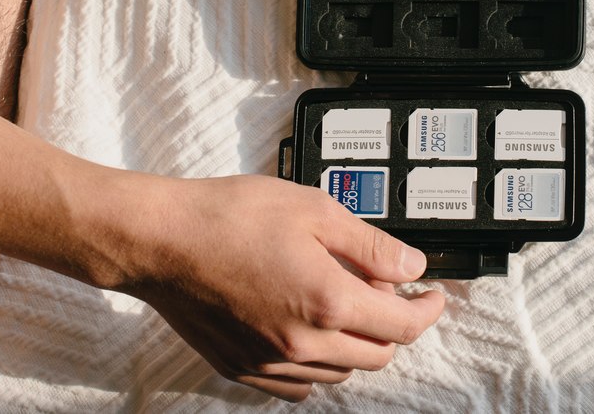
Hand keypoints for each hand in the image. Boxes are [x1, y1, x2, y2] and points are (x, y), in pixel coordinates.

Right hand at [122, 174, 444, 400]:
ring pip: (340, 371)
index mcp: (328, 302)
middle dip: (394, 326)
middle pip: (377, 355)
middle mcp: (304, 343)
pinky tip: (306, 329)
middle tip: (387, 289)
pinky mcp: (243, 368)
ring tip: (341, 300)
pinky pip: (299, 384)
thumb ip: (370, 245)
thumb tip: (412, 266)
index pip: (403, 326)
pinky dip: (317, 363)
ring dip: (355, 343)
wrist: (160, 241)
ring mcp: (271, 362)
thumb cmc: (228, 216)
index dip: (428, 310)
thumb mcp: (314, 209)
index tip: (434, 295)